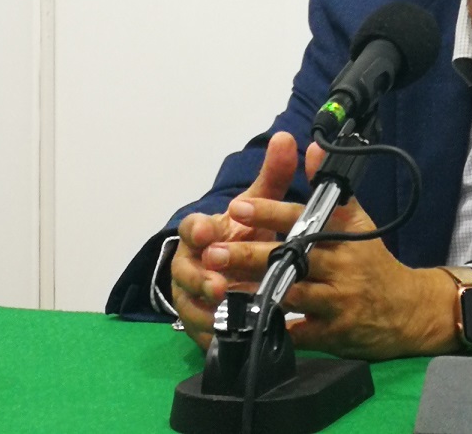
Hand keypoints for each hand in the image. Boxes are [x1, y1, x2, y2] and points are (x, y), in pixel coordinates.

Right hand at [170, 131, 298, 349]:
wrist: (237, 271)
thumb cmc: (245, 234)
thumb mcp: (259, 205)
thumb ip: (273, 175)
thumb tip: (286, 137)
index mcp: (202, 233)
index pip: (190, 228)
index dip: (197, 229)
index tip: (208, 230)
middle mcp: (190, 263)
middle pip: (185, 271)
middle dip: (200, 278)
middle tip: (219, 284)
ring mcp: (191, 295)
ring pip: (190, 304)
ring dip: (206, 309)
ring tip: (226, 313)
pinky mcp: (199, 323)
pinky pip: (201, 331)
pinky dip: (212, 332)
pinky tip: (227, 334)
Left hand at [224, 188, 461, 359]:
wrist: (408, 310)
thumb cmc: (371, 261)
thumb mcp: (356, 220)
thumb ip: (329, 189)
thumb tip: (312, 146)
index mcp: (346, 232)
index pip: (306, 217)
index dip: (270, 212)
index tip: (237, 207)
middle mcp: (343, 264)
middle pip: (292, 258)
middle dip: (249, 256)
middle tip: (213, 253)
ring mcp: (339, 300)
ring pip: (291, 294)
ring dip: (254, 291)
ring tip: (218, 287)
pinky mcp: (334, 334)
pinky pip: (297, 332)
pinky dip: (272, 329)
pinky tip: (244, 324)